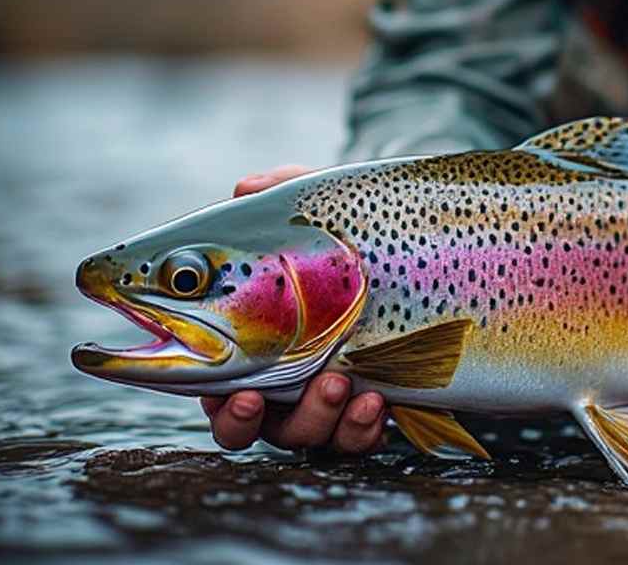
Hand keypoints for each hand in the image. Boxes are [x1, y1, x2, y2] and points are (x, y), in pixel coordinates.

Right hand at [200, 164, 386, 453]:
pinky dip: (360, 428)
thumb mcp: (317, 208)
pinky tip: (373, 400)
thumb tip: (245, 189)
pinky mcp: (364, 408)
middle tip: (255, 397)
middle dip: (243, 420)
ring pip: (300, 433)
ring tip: (336, 382)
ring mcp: (319, 398)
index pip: (206, 385)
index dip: (211, 399)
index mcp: (240, 340)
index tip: (230, 390)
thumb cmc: (344, 232)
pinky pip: (355, 438)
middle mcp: (272, 379)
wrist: (420, 253)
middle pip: (240, 424)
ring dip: (314, 415)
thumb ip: (280, 193)